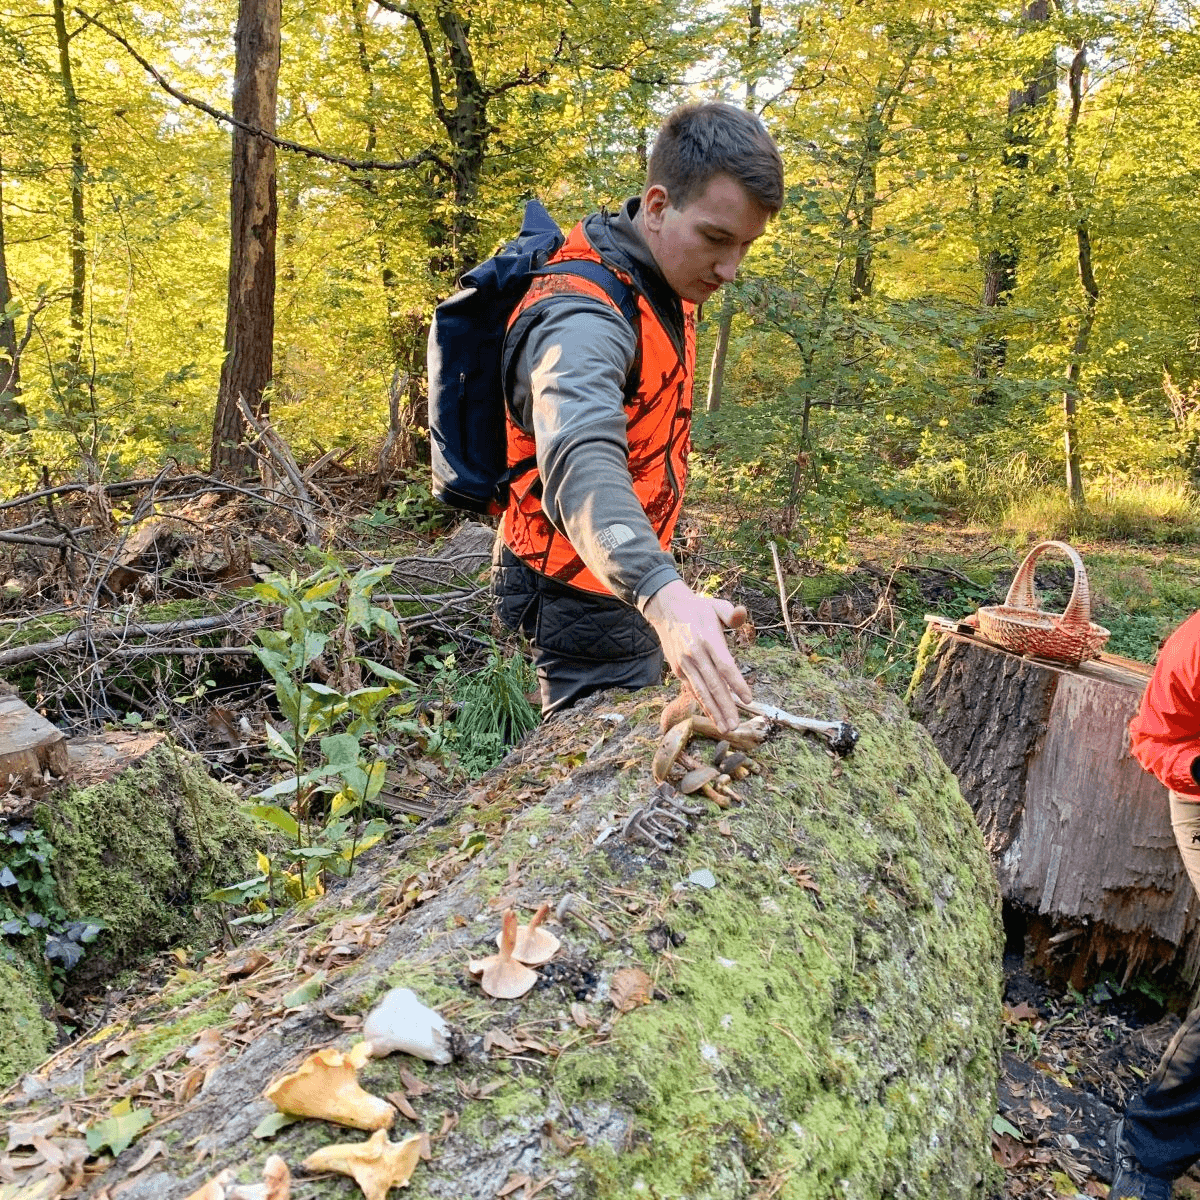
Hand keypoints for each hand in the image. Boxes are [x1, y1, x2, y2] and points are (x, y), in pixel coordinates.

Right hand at [643, 580, 750, 731]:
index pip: (724, 665)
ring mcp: (685, 664)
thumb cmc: (697, 608)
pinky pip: (693, 690)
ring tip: (726, 728)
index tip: (748, 699)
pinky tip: (712, 716)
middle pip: (713, 685)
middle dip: (725, 707)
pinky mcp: (678, 669)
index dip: (737, 683)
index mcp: (707, 638)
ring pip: (701, 692)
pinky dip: (703, 704)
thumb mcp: (715, 605)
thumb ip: (731, 613)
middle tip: (736, 726)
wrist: (665, 608)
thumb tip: (742, 614)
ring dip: (714, 712)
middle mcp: (695, 654)